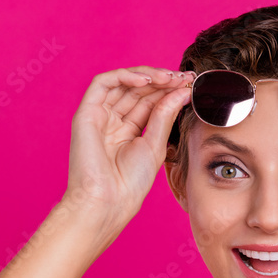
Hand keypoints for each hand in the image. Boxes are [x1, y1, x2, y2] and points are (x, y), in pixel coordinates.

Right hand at [64, 66, 193, 225]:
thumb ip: (165, 114)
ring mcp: (99, 116)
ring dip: (148, 76)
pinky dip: (125, 76)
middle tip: (185, 77)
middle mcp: (113, 121)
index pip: (150, 101)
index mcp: (129, 131)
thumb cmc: (130, 183)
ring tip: (170, 78)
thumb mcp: (155, 144)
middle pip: (138, 90)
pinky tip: (146, 81)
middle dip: (163, 81)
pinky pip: (103, 83)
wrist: (108, 201)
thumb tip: (182, 90)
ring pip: (123, 83)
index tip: (192, 84)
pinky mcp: (86, 113)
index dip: (170, 90)